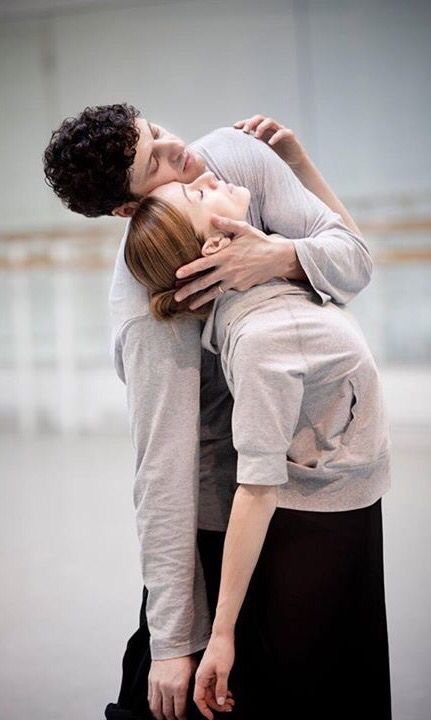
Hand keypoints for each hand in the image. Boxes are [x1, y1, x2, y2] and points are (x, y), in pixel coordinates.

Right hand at [148, 655, 196, 719]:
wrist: (171, 643)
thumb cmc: (184, 656)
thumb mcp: (193, 672)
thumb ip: (191, 687)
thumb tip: (194, 699)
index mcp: (179, 687)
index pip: (179, 711)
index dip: (182, 719)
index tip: (184, 719)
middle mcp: (167, 688)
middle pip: (167, 713)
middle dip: (172, 719)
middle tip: (175, 719)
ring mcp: (157, 685)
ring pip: (156, 709)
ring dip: (161, 716)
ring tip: (165, 718)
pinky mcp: (151, 681)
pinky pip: (150, 699)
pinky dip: (153, 707)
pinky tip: (157, 709)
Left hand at [174, 215, 289, 309]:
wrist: (277, 258)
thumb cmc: (259, 241)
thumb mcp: (243, 229)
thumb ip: (226, 224)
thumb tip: (212, 217)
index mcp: (225, 255)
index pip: (202, 264)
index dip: (188, 270)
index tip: (176, 275)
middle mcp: (227, 270)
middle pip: (204, 283)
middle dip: (188, 291)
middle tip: (176, 297)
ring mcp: (234, 281)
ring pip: (213, 292)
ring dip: (200, 300)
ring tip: (190, 305)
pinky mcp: (241, 287)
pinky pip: (227, 290)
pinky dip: (219, 292)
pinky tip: (211, 296)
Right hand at [193, 631, 234, 719]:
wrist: (223, 635)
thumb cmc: (221, 649)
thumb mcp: (223, 670)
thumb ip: (221, 687)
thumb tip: (219, 702)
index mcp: (201, 677)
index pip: (199, 699)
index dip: (204, 709)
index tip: (211, 717)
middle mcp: (202, 677)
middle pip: (207, 697)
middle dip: (217, 705)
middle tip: (228, 708)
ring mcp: (208, 674)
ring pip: (212, 692)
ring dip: (221, 698)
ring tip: (231, 702)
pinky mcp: (213, 671)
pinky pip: (216, 685)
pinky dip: (222, 690)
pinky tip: (229, 694)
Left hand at [233, 114, 306, 168]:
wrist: (293, 163)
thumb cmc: (274, 158)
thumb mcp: (260, 153)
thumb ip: (251, 150)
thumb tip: (233, 154)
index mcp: (263, 131)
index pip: (252, 122)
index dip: (243, 122)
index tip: (235, 127)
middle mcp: (271, 128)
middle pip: (260, 118)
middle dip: (251, 123)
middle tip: (245, 131)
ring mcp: (280, 130)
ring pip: (270, 122)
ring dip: (262, 127)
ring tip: (256, 136)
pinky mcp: (290, 136)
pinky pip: (283, 133)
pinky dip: (276, 137)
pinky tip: (270, 143)